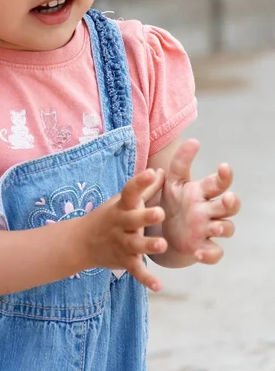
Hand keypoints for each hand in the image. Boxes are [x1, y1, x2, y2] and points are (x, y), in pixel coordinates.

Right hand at [84, 168, 167, 290]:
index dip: (140, 182)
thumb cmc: (111, 216)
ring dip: (148, 245)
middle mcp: (121, 223)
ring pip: (135, 244)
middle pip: (133, 219)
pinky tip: (158, 285)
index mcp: (123, 206)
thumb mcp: (124, 201)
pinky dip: (145, 279)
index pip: (130, 191)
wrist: (82, 242)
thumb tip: (162, 171)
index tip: (152, 173)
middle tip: (160, 213)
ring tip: (162, 245)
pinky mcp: (124, 260)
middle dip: (145, 216)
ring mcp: (121, 242)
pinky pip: (135, 270)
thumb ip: (145, 189)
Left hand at [161, 139, 240, 263]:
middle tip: (228, 198)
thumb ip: (181, 162)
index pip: (219, 183)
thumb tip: (193, 140)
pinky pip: (214, 253)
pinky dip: (209, 255)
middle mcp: (210, 210)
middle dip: (232, 202)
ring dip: (223, 227)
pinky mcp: (203, 248)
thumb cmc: (174, 202)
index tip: (224, 167)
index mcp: (203, 192)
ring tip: (216, 226)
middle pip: (230, 206)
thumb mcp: (173, 181)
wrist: (164, 231)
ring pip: (227, 228)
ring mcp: (208, 230)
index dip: (224, 176)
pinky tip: (199, 253)